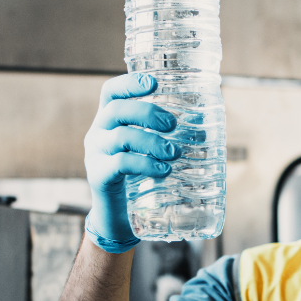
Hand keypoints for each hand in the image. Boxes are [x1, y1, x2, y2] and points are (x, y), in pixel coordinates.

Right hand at [83, 73, 177, 251]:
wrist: (118, 217)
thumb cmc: (138, 177)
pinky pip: (120, 164)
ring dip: (152, 142)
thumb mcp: (148, 152)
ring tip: (174, 153)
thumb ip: (166, 137)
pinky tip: (164, 170)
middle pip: (116, 110)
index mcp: (109, 121)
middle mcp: (97, 133)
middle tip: (173, 125)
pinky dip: (145, 164)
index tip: (153, 83)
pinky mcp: (98, 176)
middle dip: (147, 114)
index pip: (111, 92)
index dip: (129, 84)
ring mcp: (95, 155)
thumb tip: (205, 124)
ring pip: (120, 137)